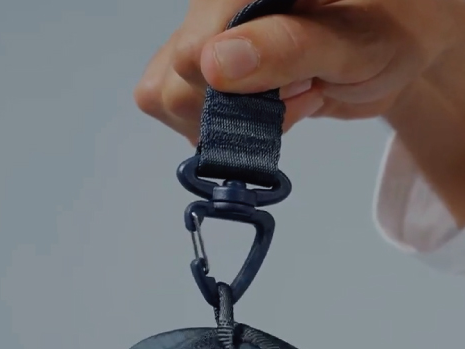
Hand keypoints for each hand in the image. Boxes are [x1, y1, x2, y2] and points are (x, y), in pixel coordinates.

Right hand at [134, 0, 464, 144]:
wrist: (391, 39)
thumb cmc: (387, 30)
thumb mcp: (353, 42)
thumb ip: (287, 49)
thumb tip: (211, 65)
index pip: (191, 51)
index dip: (233, 91)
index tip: (295, 89)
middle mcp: (212, 10)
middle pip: (171, 85)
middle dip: (235, 111)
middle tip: (298, 92)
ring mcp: (206, 42)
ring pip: (168, 100)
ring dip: (230, 121)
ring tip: (288, 97)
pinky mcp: (210, 72)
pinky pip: (186, 115)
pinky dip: (230, 127)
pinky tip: (272, 106)